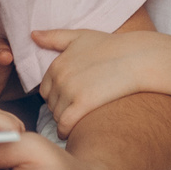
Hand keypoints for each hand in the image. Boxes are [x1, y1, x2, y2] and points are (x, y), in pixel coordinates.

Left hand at [32, 27, 170, 136]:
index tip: (67, 101)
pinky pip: (65, 123)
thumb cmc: (111, 46)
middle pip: (51, 104)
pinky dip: (64, 131)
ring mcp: (71, 91)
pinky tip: (68, 134)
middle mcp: (60, 78)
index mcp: (57, 64)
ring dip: (64, 121)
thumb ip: (54, 37)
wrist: (138, 58)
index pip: (45, 90)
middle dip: (60, 109)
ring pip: (57, 115)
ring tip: (75, 122)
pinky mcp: (84, 104)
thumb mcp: (80, 37)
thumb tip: (32, 35)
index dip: (55, 97)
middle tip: (73, 113)